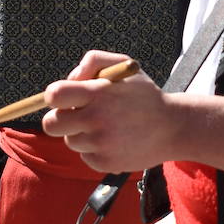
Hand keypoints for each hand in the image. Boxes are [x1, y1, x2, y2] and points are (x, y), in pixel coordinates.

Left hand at [41, 49, 175, 172]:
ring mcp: (100, 144)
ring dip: (81, 133)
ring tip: (106, 126)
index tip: (64, 98)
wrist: (172, 127)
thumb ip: (94, 60)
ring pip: (70, 140)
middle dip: (59, 118)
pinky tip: (114, 140)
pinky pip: (84, 155)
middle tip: (76, 115)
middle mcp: (96, 120)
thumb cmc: (144, 94)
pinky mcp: (105, 163)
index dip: (55, 96)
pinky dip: (94, 149)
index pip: (54, 95)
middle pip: (51, 124)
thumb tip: (70, 79)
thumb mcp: (125, 65)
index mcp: (98, 93)